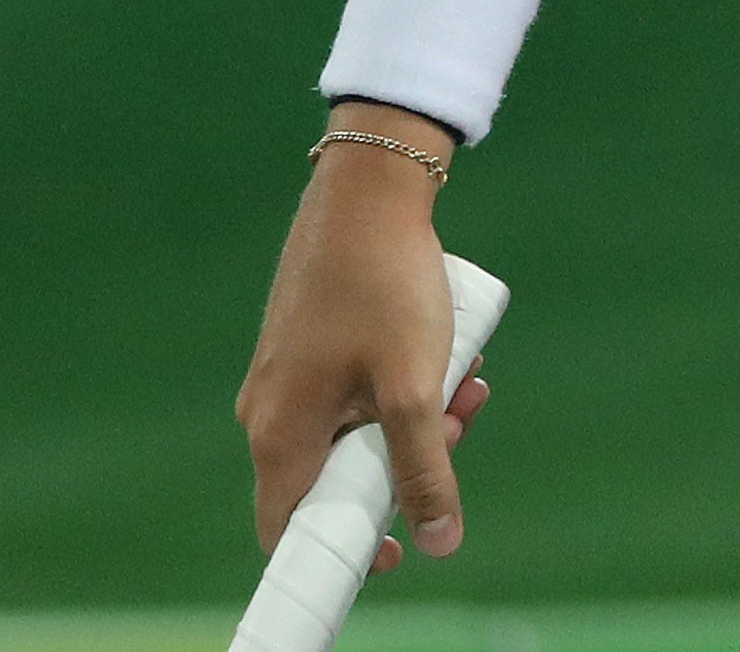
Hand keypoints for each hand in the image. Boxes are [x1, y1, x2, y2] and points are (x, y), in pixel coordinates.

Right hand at [236, 116, 486, 572]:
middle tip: (461, 419)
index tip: (398, 545)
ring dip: (418, 416)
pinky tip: (449, 350)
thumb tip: (439, 542)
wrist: (369, 191)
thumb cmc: (385, 288)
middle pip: (339, 477)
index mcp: (280, 434)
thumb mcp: (416, 387)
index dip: (343, 548)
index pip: (291, 528)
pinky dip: (403, 383)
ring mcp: (287, 377)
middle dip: (410, 460)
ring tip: (469, 376)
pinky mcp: (309, 346)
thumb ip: (426, 467)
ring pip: (358, 428)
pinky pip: (356, 391)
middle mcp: (269, 413)